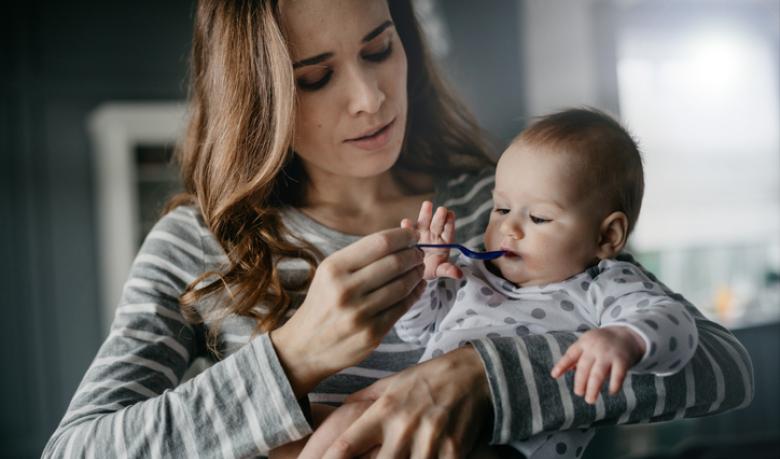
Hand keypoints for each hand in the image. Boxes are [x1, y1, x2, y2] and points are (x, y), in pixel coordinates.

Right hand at [271, 227, 426, 396]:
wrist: (305, 347)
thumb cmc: (322, 303)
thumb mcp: (329, 273)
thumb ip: (360, 257)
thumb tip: (399, 240)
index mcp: (334, 269)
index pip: (380, 243)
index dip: (403, 236)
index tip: (412, 235)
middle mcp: (345, 290)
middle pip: (395, 263)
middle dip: (414, 255)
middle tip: (419, 252)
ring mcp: (359, 314)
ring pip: (402, 285)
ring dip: (417, 273)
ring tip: (419, 268)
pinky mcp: (372, 334)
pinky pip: (402, 308)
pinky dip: (415, 294)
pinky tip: (418, 287)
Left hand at [321, 346, 492, 458]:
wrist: (473, 374)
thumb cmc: (426, 380)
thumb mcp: (391, 383)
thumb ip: (363, 402)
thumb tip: (334, 413)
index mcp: (384, 410)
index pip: (347, 444)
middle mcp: (404, 426)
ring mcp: (430, 440)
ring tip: (402, 457)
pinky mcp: (454, 450)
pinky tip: (426, 458)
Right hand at [401, 201, 461, 279]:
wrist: (413, 271)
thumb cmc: (431, 269)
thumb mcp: (439, 270)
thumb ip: (448, 270)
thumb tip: (459, 275)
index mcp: (443, 243)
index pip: (448, 232)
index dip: (450, 223)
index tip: (451, 214)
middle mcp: (433, 235)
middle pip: (437, 224)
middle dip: (439, 217)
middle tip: (442, 209)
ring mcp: (421, 234)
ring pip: (424, 222)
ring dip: (426, 213)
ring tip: (427, 204)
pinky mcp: (409, 235)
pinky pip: (408, 230)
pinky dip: (407, 226)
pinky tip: (405, 223)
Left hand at [551, 327, 645, 403]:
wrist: (626, 334)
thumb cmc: (601, 343)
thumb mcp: (586, 343)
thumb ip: (574, 357)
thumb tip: (557, 373)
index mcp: (584, 343)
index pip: (570, 355)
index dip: (562, 365)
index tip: (554, 375)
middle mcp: (595, 348)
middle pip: (584, 367)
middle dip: (580, 382)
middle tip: (579, 393)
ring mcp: (608, 354)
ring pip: (598, 374)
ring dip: (593, 389)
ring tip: (590, 400)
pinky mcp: (622, 361)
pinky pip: (617, 376)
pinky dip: (614, 386)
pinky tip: (611, 393)